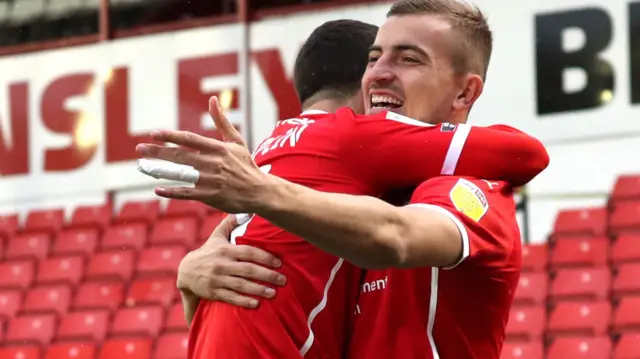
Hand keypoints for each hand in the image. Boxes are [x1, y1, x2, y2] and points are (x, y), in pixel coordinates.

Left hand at [135, 96, 270, 212]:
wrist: (259, 191)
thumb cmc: (245, 165)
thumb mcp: (236, 141)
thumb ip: (221, 121)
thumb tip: (213, 99)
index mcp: (218, 148)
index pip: (189, 139)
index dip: (170, 136)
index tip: (153, 134)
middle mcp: (212, 163)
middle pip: (180, 156)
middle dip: (158, 152)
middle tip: (140, 150)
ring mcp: (210, 180)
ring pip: (181, 174)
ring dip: (160, 170)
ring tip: (143, 167)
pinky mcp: (210, 196)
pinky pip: (187, 193)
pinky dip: (172, 192)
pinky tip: (158, 189)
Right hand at [177, 215, 286, 308]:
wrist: (186, 272)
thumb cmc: (207, 252)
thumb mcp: (216, 237)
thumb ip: (229, 224)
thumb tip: (244, 210)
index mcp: (226, 250)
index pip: (248, 252)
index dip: (264, 257)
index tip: (279, 262)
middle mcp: (222, 264)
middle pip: (248, 270)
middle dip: (267, 275)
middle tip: (283, 280)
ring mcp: (217, 279)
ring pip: (241, 285)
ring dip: (258, 290)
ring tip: (273, 293)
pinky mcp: (213, 292)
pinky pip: (230, 297)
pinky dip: (243, 301)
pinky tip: (256, 304)